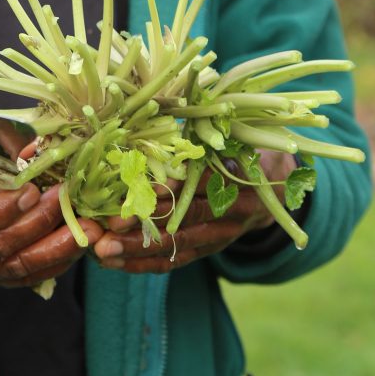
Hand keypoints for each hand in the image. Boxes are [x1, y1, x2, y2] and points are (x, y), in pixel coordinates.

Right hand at [0, 135, 103, 287]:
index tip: (32, 188)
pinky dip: (52, 265)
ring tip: (87, 228)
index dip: (4, 208)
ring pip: (17, 268)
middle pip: (1, 247)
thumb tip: (31, 147)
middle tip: (67, 199)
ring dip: (56, 249)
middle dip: (38, 223)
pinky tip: (76, 247)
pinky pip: (23, 278)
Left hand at [92, 150, 296, 273]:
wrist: (271, 190)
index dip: (170, 188)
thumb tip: (153, 111)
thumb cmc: (237, 151)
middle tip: (109, 227)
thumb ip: (197, 136)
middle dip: (144, 226)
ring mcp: (219, 235)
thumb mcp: (226, 138)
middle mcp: (228, 210)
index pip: (199, 183)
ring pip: (175, 246)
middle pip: (184, 221)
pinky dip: (142, 264)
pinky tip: (113, 263)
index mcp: (233, 176)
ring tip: (102, 251)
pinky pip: (174, 261)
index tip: (138, 192)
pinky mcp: (208, 250)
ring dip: (136, 250)